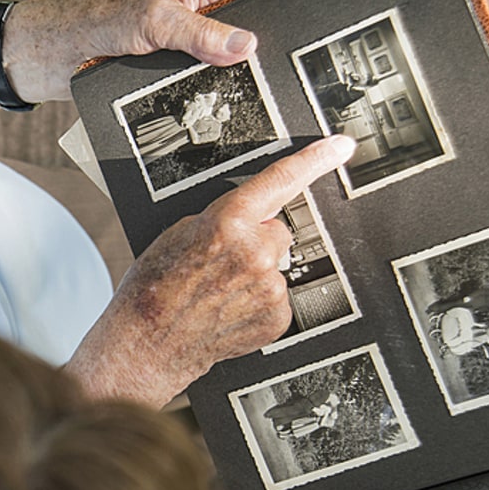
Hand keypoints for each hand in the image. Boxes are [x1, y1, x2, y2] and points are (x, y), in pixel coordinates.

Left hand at [3, 0, 254, 102]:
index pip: (253, 3)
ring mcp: (190, 30)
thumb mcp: (155, 22)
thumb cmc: (97, 19)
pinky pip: (198, 77)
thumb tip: (244, 45)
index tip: (250, 60)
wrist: (59, 52)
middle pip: (239, 36)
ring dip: (209, 78)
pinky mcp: (176, 57)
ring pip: (219, 62)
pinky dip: (191, 89)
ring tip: (193, 85)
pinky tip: (185, 95)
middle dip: (230, 59)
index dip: (253, 33)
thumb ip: (200, 32)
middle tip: (217, 76)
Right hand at [64, 135, 355, 407]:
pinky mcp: (277, 316)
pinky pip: (276, 298)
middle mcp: (256, 253)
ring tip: (217, 293)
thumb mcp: (178, 235)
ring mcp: (270, 288)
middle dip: (257, 241)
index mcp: (228, 224)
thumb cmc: (154, 289)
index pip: (280, 181)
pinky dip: (257, 303)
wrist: (148, 342)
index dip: (315, 159)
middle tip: (222, 263)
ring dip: (254, 276)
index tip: (340, 147)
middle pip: (277, 232)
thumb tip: (251, 219)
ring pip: (275, 267)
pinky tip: (228, 310)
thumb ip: (223, 220)